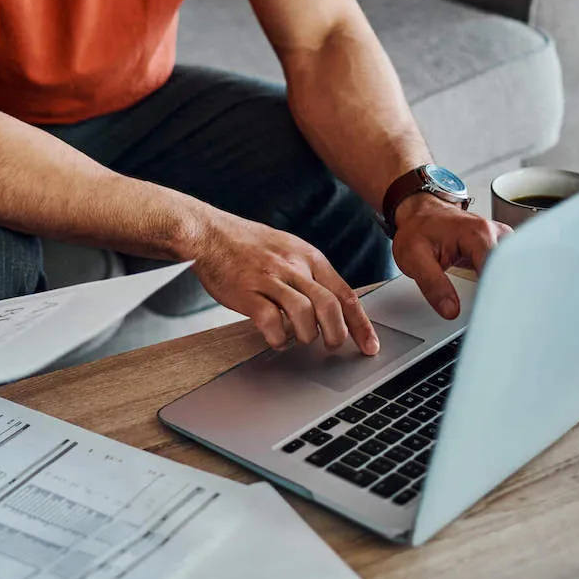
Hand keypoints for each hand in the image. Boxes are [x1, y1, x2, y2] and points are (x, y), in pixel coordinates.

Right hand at [189, 212, 379, 354]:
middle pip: (329, 306)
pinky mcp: (246, 291)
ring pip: (304, 314)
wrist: (209, 233)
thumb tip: (332, 305)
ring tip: (298, 339)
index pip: (344, 294)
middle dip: (335, 334)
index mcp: (308, 256)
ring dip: (306, 336)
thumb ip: (309, 274)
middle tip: (330, 346)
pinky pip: (270, 321)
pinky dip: (277, 337)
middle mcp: (293, 266)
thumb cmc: (247, 245)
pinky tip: (275, 338)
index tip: (369, 346)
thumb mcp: (288, 249)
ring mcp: (269, 278)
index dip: (360, 324)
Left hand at [391, 193, 511, 318]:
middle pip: (512, 270)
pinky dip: (503, 282)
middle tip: (492, 313)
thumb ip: (433, 285)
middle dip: (505, 293)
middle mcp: (495, 233)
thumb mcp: (414, 259)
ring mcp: (500, 238)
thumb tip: (450, 310)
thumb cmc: (417, 231)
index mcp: (477, 233)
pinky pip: (509, 267)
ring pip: (515, 269)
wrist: (420, 215)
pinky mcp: (500, 246)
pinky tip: (495, 294)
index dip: (495, 294)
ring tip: (493, 303)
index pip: (497, 270)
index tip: (488, 311)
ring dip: (506, 288)